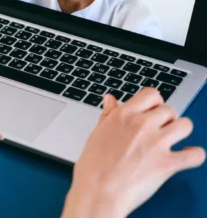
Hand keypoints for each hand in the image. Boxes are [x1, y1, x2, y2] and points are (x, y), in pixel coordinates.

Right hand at [63, 88, 204, 217]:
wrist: (98, 192)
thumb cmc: (93, 167)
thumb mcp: (96, 134)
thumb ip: (108, 115)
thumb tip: (110, 99)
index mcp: (123, 116)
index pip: (151, 95)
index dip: (154, 103)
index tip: (152, 112)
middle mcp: (142, 125)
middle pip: (169, 110)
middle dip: (166, 120)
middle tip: (159, 131)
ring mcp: (156, 143)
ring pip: (185, 125)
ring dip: (181, 132)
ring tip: (173, 141)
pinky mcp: (168, 164)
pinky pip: (195, 154)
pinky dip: (194, 155)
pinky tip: (185, 157)